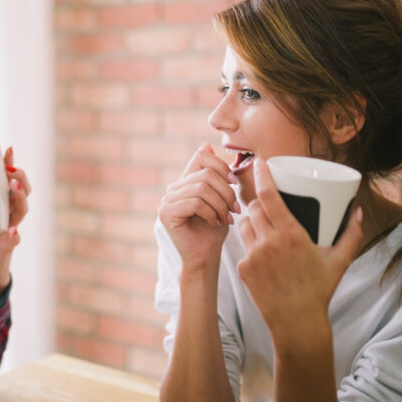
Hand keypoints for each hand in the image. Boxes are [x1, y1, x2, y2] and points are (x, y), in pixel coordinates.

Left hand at [0, 146, 29, 299]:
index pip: (5, 177)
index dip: (10, 162)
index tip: (7, 148)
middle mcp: (2, 213)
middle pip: (21, 191)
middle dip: (20, 178)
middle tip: (9, 171)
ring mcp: (4, 230)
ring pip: (21, 211)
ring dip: (20, 200)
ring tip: (13, 190)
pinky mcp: (1, 250)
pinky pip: (11, 243)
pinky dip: (12, 238)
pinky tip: (11, 232)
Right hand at [158, 142, 238, 273]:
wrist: (206, 257)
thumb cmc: (215, 230)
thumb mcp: (220, 198)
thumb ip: (214, 174)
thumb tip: (205, 144)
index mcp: (185, 181)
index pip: (202, 157)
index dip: (221, 167)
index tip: (234, 184)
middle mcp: (173, 188)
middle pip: (205, 174)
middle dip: (226, 192)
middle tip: (234, 210)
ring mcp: (166, 200)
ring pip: (201, 188)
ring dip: (220, 204)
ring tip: (226, 218)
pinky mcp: (166, 213)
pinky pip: (194, 202)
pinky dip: (210, 213)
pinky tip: (214, 223)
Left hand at [236, 157, 362, 343]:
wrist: (297, 323)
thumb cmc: (319, 291)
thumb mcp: (339, 261)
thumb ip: (351, 235)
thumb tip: (357, 211)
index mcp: (291, 235)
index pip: (268, 196)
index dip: (261, 175)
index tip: (259, 162)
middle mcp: (268, 242)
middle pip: (254, 207)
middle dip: (259, 200)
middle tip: (268, 201)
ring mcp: (252, 255)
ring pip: (244, 224)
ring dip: (252, 219)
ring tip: (263, 222)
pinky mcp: (243, 268)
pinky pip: (242, 246)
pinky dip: (250, 243)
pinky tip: (260, 248)